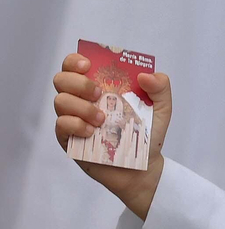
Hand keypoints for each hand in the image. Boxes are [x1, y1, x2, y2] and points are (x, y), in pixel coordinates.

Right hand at [53, 52, 170, 219]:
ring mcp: (72, 119)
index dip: (76, 61)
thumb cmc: (148, 134)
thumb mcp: (162, 108)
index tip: (89, 66)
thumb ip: (160, 87)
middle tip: (98, 93)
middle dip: (78, 82)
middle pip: (61, 79)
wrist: (142, 167)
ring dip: (81, 107)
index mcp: (100, 86)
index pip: (76, 65)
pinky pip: (60, 124)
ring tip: (102, 119)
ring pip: (60, 101)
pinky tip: (92, 132)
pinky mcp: (68, 139)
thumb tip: (145, 75)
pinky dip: (75, 125)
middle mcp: (81, 100)